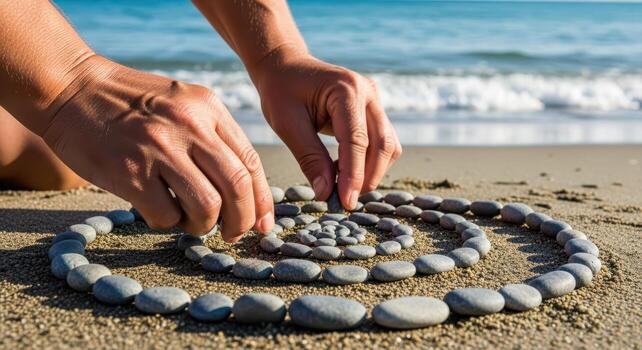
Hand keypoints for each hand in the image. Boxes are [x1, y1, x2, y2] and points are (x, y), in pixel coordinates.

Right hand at [40, 56, 273, 240]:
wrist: (70, 89)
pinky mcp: (129, 172)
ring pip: (207, 206)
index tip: (263, 224)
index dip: (262, 201)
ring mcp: (159, 148)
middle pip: (237, 186)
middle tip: (233, 233)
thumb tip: (243, 190)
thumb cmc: (130, 103)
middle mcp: (189, 125)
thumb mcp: (182, 102)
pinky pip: (166, 216)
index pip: (250, 162)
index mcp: (208, 108)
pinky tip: (158, 210)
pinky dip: (168, 223)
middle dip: (242, 221)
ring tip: (191, 221)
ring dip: (204, 226)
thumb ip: (213, 136)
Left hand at [250, 49, 401, 208]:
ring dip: (373, 171)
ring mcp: (374, 100)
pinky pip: (383, 141)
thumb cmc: (280, 91)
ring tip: (345, 187)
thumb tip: (326, 193)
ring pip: (388, 145)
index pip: (357, 140)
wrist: (285, 66)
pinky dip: (370, 162)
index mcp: (345, 89)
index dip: (353, 175)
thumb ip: (310, 158)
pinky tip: (347, 172)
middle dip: (367, 177)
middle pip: (382, 144)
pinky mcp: (373, 110)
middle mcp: (367, 92)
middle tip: (346, 201)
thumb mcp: (287, 125)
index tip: (346, 202)